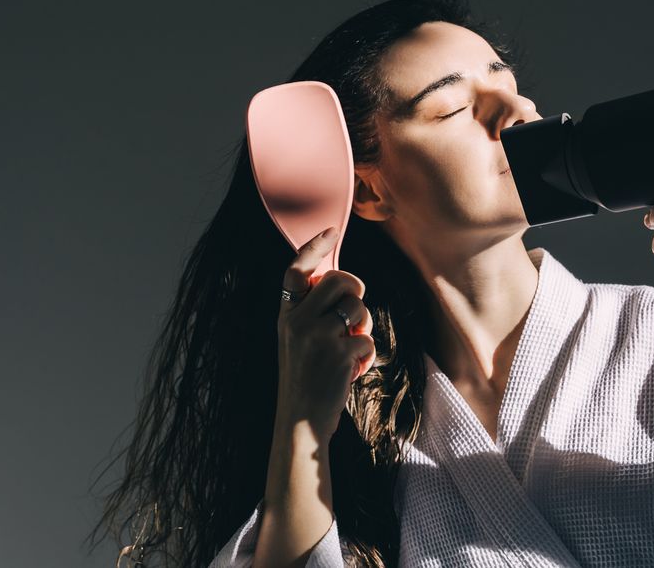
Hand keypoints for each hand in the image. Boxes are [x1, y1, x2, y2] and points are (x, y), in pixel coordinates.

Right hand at [275, 227, 375, 439]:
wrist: (301, 421)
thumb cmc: (306, 377)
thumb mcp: (296, 339)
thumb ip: (311, 311)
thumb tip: (339, 281)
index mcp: (286, 315)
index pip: (296, 270)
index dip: (314, 247)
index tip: (331, 231)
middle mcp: (298, 321)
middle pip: (340, 279)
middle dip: (356, 290)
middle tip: (354, 313)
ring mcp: (318, 337)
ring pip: (358, 307)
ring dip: (363, 326)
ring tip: (350, 347)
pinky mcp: (339, 354)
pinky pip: (367, 339)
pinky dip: (365, 356)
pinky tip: (351, 372)